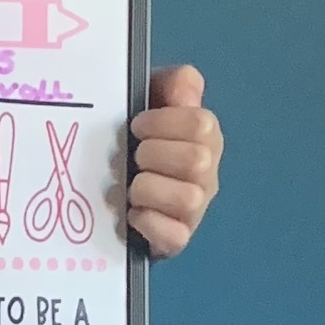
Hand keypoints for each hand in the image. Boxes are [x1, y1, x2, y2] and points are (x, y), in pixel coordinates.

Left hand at [127, 65, 220, 257]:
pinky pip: (175, 236)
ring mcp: (196, 209)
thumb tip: (185, 91)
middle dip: (154, 154)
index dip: (163, 122)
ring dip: (149, 189)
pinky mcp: (178, 239)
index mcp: (205, 137)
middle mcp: (207, 173)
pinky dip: (149, 222)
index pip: (201, 124)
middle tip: (134, 155)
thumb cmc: (138, 138)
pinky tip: (132, 213)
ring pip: (189, 199)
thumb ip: (173, 84)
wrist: (117, 188)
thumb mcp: (152, 98)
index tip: (137, 125)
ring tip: (131, 186)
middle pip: (197, 161)